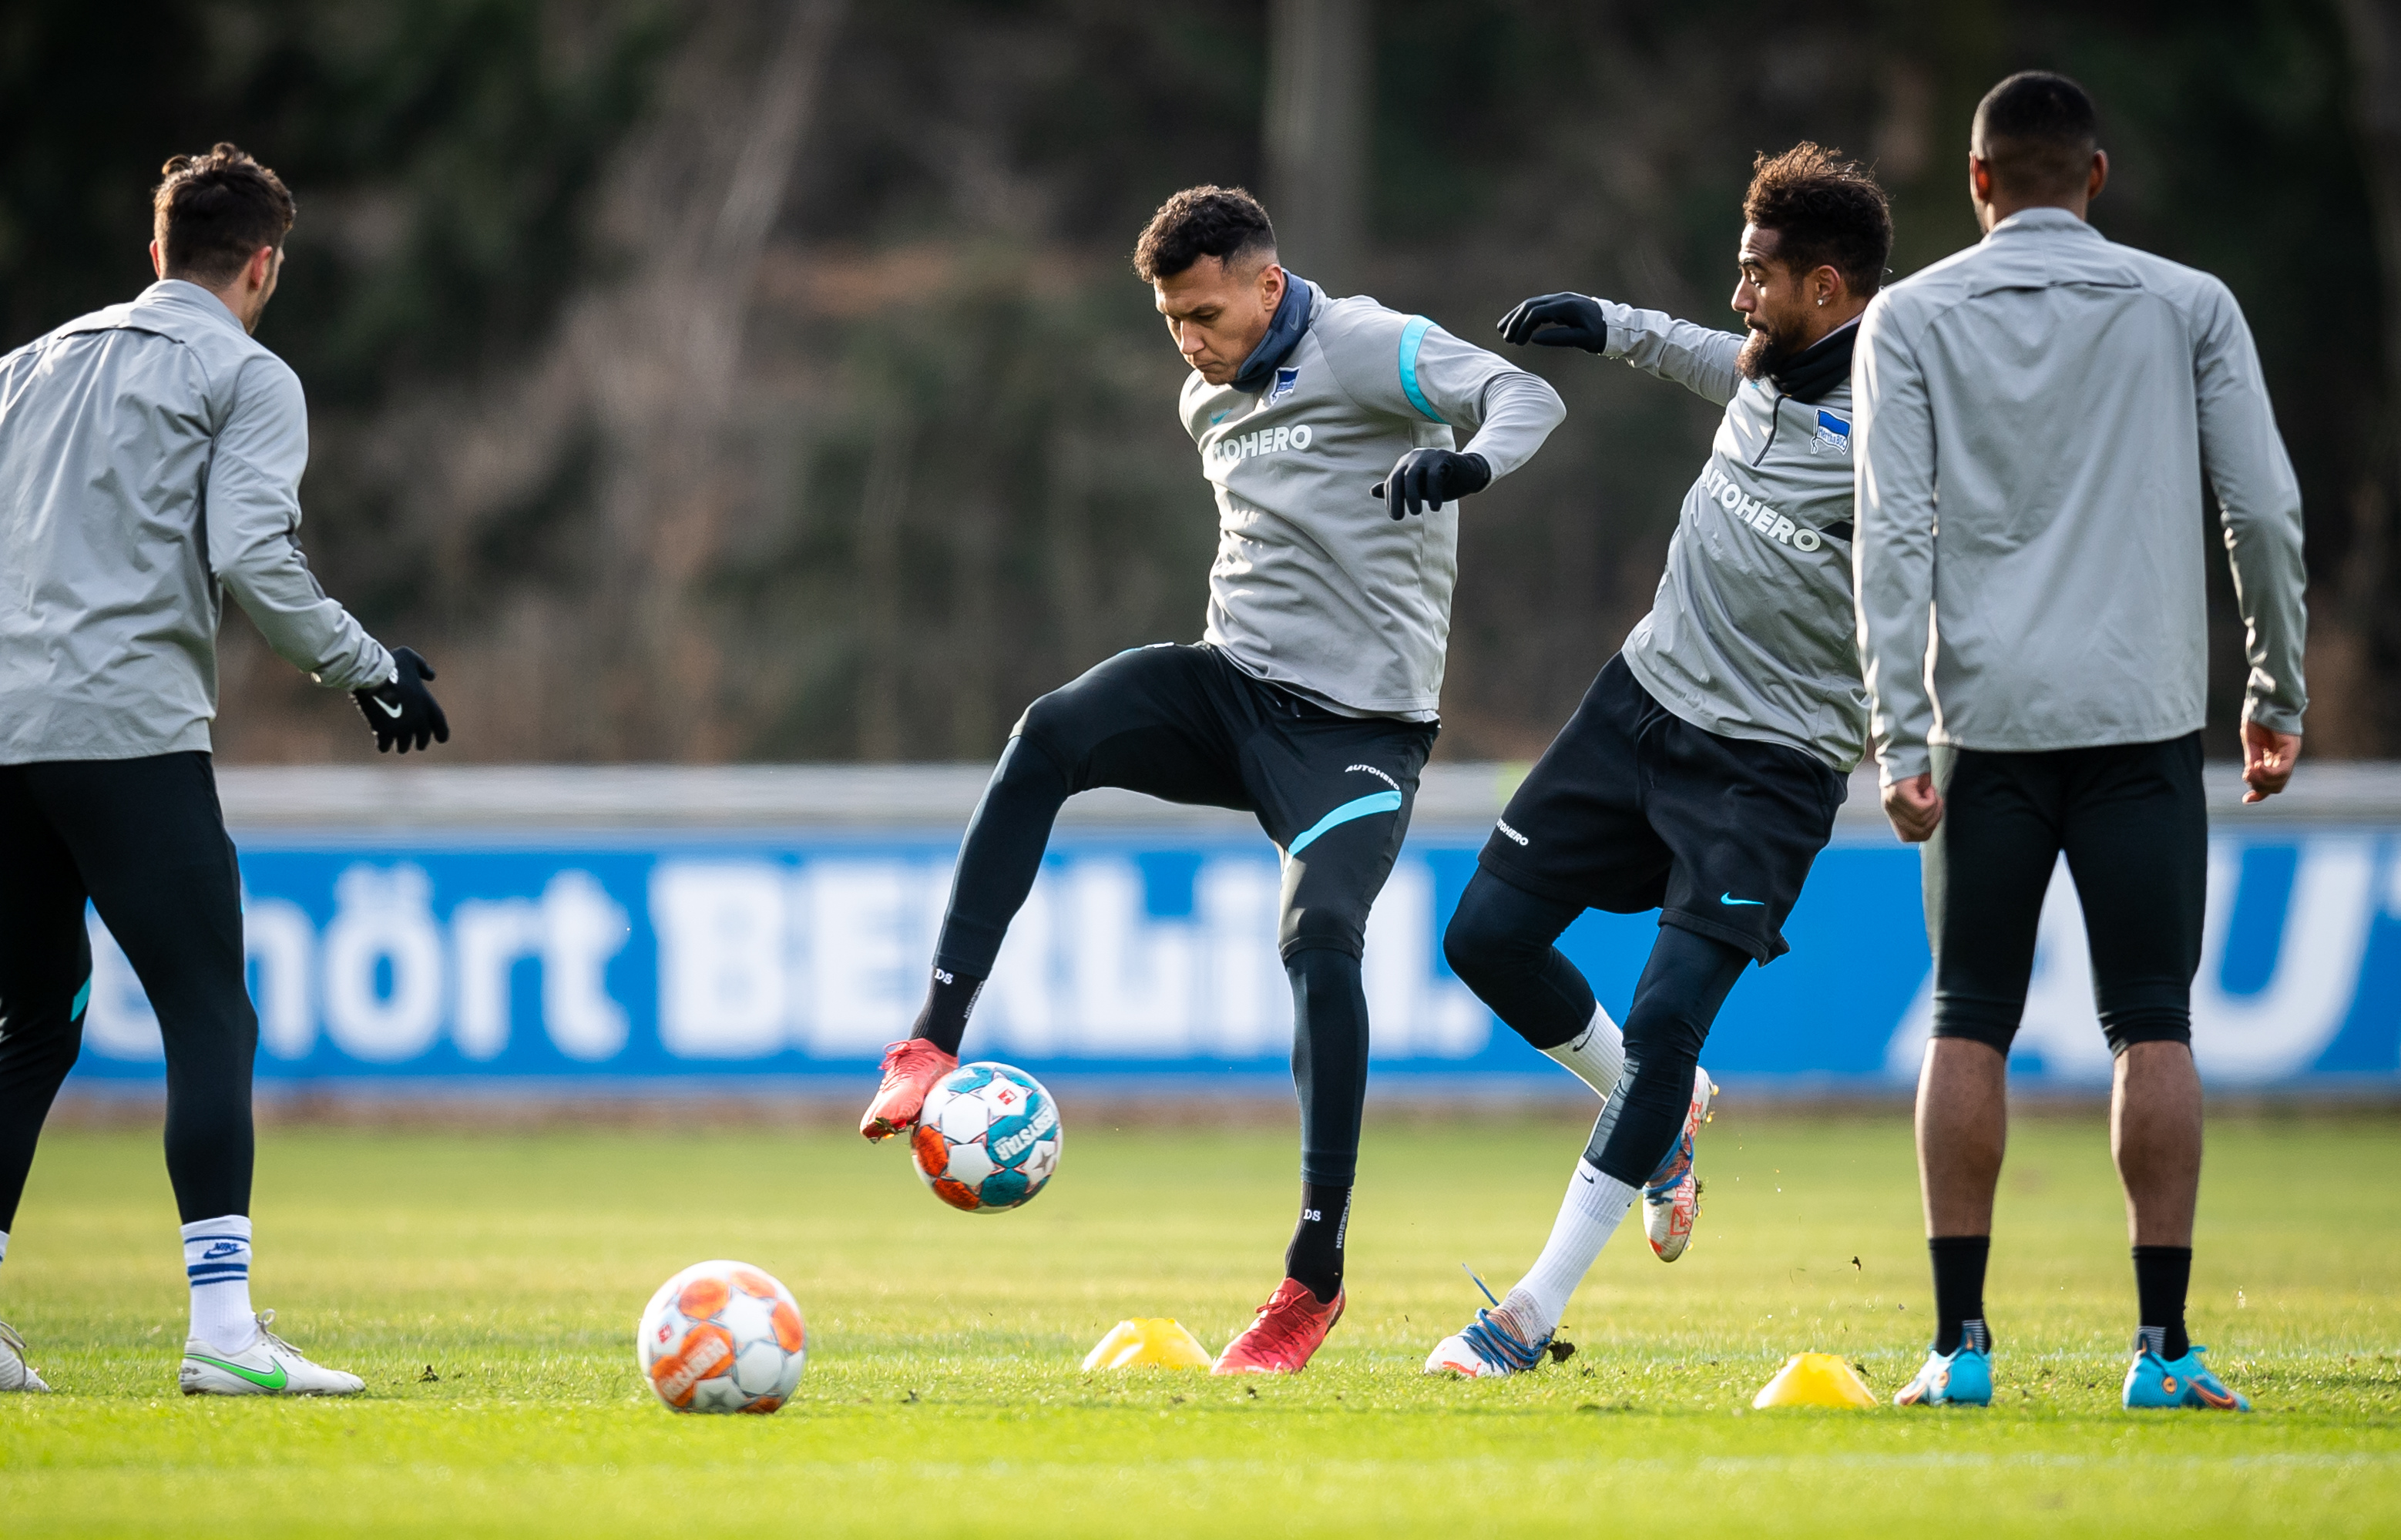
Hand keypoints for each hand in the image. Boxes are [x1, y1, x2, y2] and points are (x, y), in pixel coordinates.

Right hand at [353, 646, 449, 753]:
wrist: (372, 674)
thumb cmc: (391, 663)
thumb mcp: (410, 657)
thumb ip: (422, 667)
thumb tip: (431, 676)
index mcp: (428, 704)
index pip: (441, 726)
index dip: (442, 734)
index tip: (440, 739)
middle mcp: (418, 719)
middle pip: (422, 739)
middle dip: (420, 742)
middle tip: (417, 745)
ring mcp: (400, 727)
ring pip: (403, 746)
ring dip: (401, 746)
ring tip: (400, 746)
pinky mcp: (383, 731)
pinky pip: (385, 746)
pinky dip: (383, 746)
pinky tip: (382, 744)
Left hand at [1371, 449, 1490, 518]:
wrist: (1469, 472)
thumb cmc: (1440, 481)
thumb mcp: (1417, 488)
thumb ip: (1397, 489)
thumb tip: (1372, 491)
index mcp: (1406, 464)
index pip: (1392, 482)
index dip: (1390, 499)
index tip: (1395, 517)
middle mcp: (1414, 457)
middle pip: (1399, 477)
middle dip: (1397, 498)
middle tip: (1398, 518)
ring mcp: (1429, 455)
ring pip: (1413, 475)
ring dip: (1413, 495)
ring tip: (1416, 513)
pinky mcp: (1443, 457)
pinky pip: (1434, 475)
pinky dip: (1433, 492)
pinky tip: (1436, 508)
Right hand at [1495, 292, 1608, 350]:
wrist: (1616, 324)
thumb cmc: (1602, 334)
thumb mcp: (1584, 340)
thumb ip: (1560, 338)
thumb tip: (1534, 338)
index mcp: (1566, 306)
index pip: (1536, 313)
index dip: (1523, 327)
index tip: (1517, 343)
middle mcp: (1561, 299)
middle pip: (1530, 306)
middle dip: (1515, 321)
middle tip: (1506, 339)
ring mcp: (1560, 300)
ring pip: (1532, 305)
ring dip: (1517, 317)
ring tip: (1504, 332)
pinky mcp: (1561, 305)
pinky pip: (1539, 308)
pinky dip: (1526, 317)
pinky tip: (1519, 327)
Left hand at [1882, 772, 1942, 842]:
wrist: (1908, 751)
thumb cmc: (1917, 774)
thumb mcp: (1917, 797)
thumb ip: (1919, 813)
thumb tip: (1930, 827)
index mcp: (1893, 812)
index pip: (1906, 837)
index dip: (1925, 832)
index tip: (1933, 817)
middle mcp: (1890, 808)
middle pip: (1919, 831)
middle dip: (1934, 819)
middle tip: (1937, 803)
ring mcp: (1894, 801)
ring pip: (1922, 819)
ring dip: (1935, 808)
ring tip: (1933, 794)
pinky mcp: (1900, 793)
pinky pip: (1923, 807)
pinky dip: (1932, 800)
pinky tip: (1929, 789)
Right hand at [2240, 719, 2300, 802]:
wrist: (2267, 701)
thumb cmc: (2258, 719)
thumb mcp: (2251, 744)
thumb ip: (2252, 760)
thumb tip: (2249, 777)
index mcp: (2272, 759)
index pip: (2269, 784)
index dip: (2258, 793)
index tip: (2245, 800)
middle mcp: (2283, 760)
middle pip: (2275, 787)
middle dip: (2258, 786)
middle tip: (2246, 775)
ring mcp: (2288, 756)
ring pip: (2279, 782)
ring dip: (2262, 780)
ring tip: (2250, 769)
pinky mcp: (2291, 750)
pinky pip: (2282, 770)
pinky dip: (2269, 773)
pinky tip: (2257, 765)